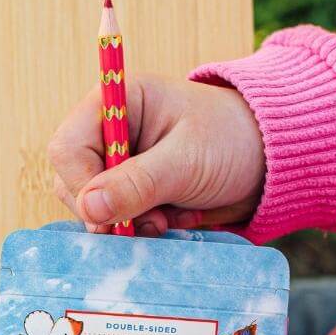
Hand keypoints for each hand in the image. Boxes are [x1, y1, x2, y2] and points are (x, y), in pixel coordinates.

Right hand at [47, 74, 264, 235]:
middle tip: (150, 221)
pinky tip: (167, 223)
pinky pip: (114, 222)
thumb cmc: (231, 142)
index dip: (80, 185)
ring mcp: (117, 166)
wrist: (268, 163)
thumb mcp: (186, 161)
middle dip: (106, 211)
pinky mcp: (130, 194)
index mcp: (116, 103)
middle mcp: (108, 134)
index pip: (67, 148)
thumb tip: (89, 208)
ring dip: (124, 224)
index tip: (107, 217)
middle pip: (72, 183)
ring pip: (92, 208)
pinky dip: (137, 231)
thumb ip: (137, 183)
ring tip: (165, 221)